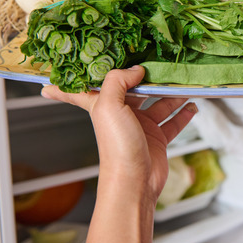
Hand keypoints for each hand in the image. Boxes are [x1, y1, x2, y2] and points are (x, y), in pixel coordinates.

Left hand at [41, 66, 197, 196]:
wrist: (135, 181)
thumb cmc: (116, 147)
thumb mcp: (108, 106)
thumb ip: (118, 80)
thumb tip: (136, 69)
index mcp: (102, 105)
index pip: (79, 90)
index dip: (67, 83)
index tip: (51, 77)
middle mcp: (121, 114)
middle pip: (132, 90)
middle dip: (144, 77)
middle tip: (159, 61)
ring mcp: (141, 126)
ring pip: (157, 103)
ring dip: (171, 93)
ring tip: (184, 81)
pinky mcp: (157, 138)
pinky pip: (172, 122)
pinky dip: (183, 113)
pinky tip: (192, 105)